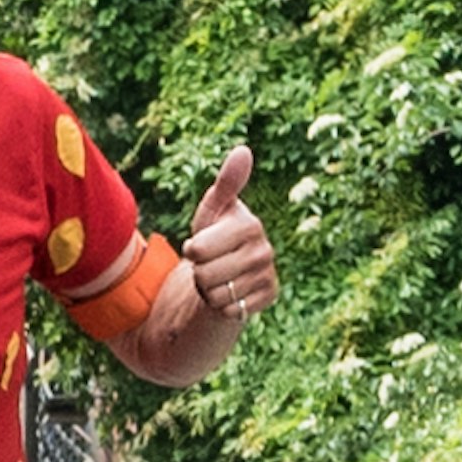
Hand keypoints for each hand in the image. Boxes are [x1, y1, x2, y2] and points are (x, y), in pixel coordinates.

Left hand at [183, 146, 277, 325]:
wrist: (230, 267)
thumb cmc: (217, 232)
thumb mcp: (213, 208)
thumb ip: (226, 184)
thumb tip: (243, 150)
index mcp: (250, 226)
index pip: (199, 251)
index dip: (192, 251)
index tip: (200, 245)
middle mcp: (265, 250)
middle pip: (205, 275)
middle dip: (199, 273)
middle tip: (211, 263)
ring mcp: (268, 275)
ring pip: (216, 296)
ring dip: (209, 290)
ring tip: (219, 276)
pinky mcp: (269, 297)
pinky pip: (230, 311)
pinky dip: (222, 306)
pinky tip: (231, 291)